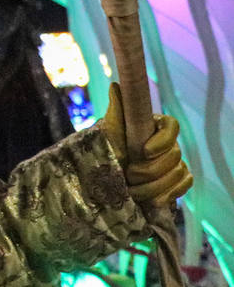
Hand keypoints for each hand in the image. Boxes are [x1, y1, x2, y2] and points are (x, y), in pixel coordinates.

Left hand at [99, 81, 192, 207]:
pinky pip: (184, 185)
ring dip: (155, 186)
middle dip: (151, 170)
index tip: (144, 151)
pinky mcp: (176, 181)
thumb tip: (116, 86)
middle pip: (174, 155)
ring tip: (133, 191)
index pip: (172, 127)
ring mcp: (173, 162)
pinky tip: (152, 201)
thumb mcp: (108, 130)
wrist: (102, 175)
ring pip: (179, 173)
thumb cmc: (106, 149)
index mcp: (154, 126)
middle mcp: (167, 143)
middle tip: (129, 175)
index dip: (162, 140)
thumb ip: (116, 110)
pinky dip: (169, 193)